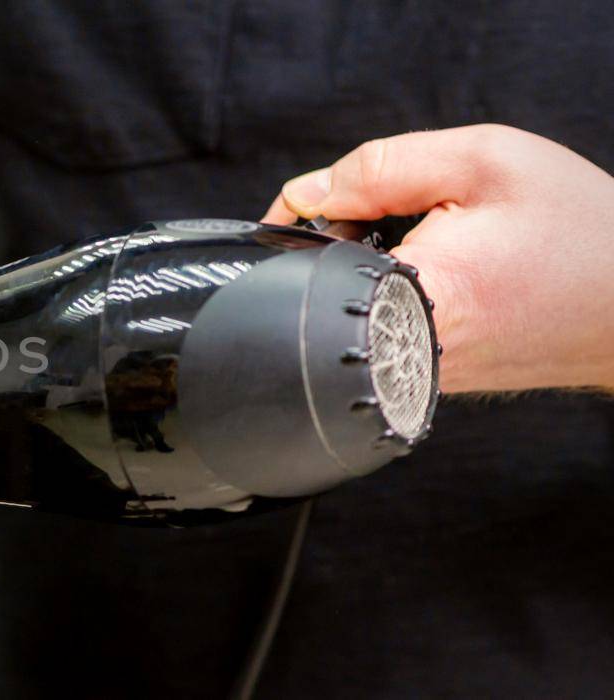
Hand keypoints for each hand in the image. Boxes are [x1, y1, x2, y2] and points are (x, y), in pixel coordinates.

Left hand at [262, 124, 613, 392]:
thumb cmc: (580, 230)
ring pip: (350, 311)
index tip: (332, 200)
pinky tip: (448, 278)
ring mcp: (419, 373)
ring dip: (369, 269)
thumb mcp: (485, 163)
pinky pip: (382, 328)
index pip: (307, 263)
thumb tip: (307, 190)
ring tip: (435, 247)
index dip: (303, 222)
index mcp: (419, 292)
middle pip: (320, 290)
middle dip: (338, 241)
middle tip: (396, 216)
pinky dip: (396, 295)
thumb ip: (382, 167)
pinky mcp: (431, 382)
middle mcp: (408, 346)